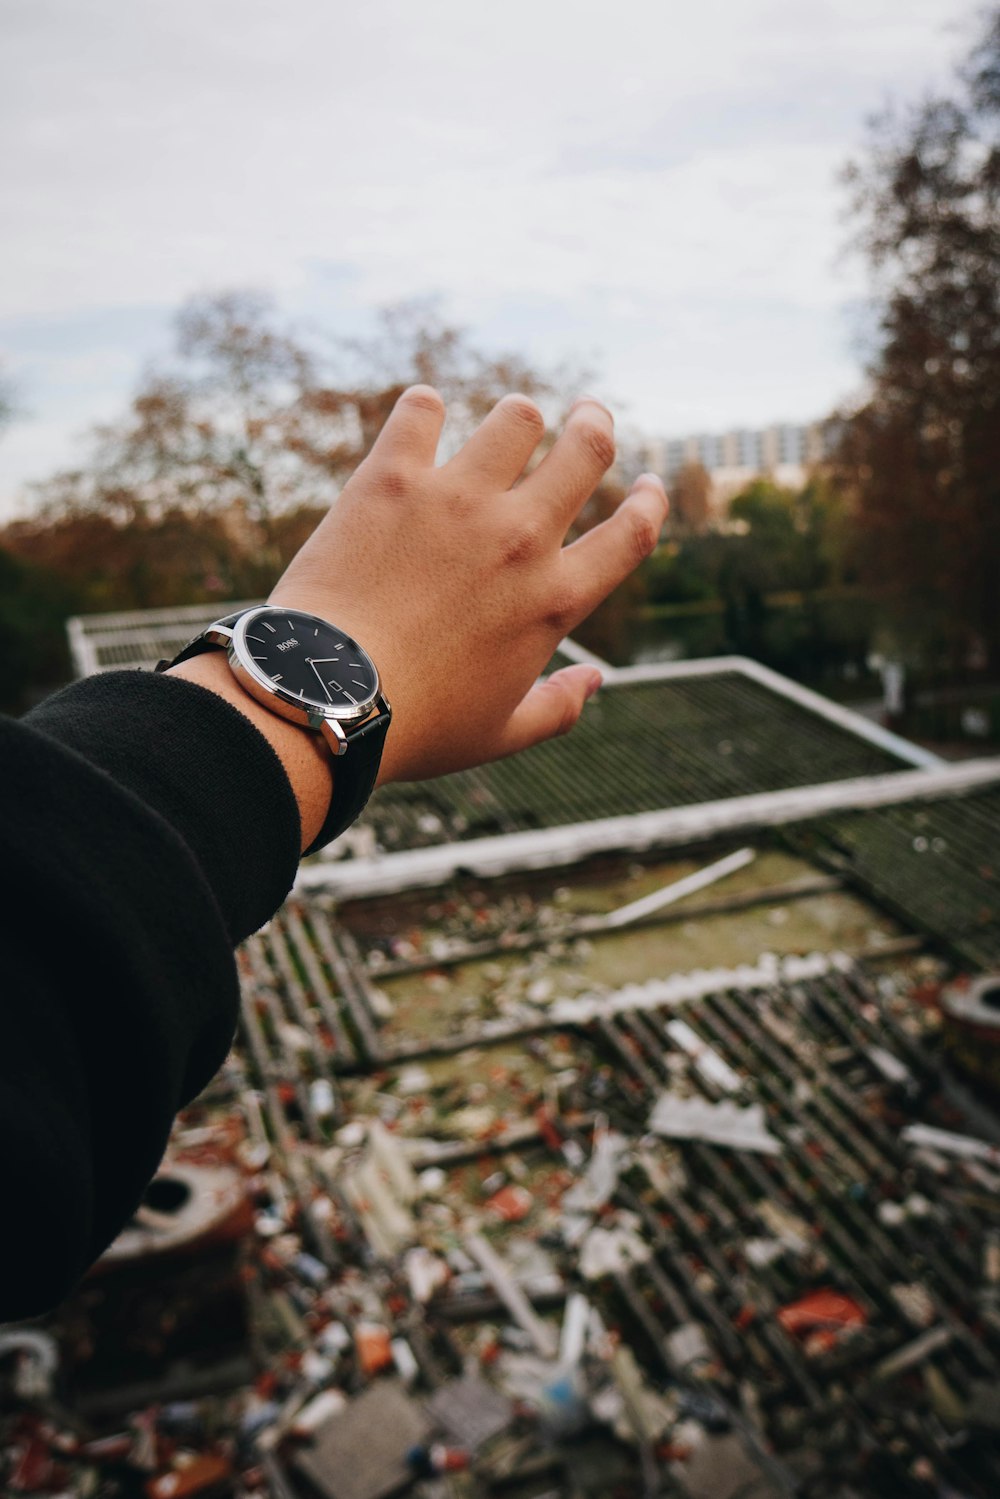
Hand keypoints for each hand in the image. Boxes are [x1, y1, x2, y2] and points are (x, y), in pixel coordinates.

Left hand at [270, 386, 667, 784]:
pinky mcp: (393, 478)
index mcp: (554, 599)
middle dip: (597, 425)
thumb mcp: (501, 734)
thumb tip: (596, 680)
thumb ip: (558, 708)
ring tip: (512, 420)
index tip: (649, 485)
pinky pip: (421, 411)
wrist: (327, 696)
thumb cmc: (416, 727)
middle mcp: (520, 538)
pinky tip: (424, 415)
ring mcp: (458, 500)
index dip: (651, 502)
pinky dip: (425, 408)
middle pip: (588, 450)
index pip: (633, 532)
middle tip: (591, 415)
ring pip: (516, 418)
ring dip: (520, 416)